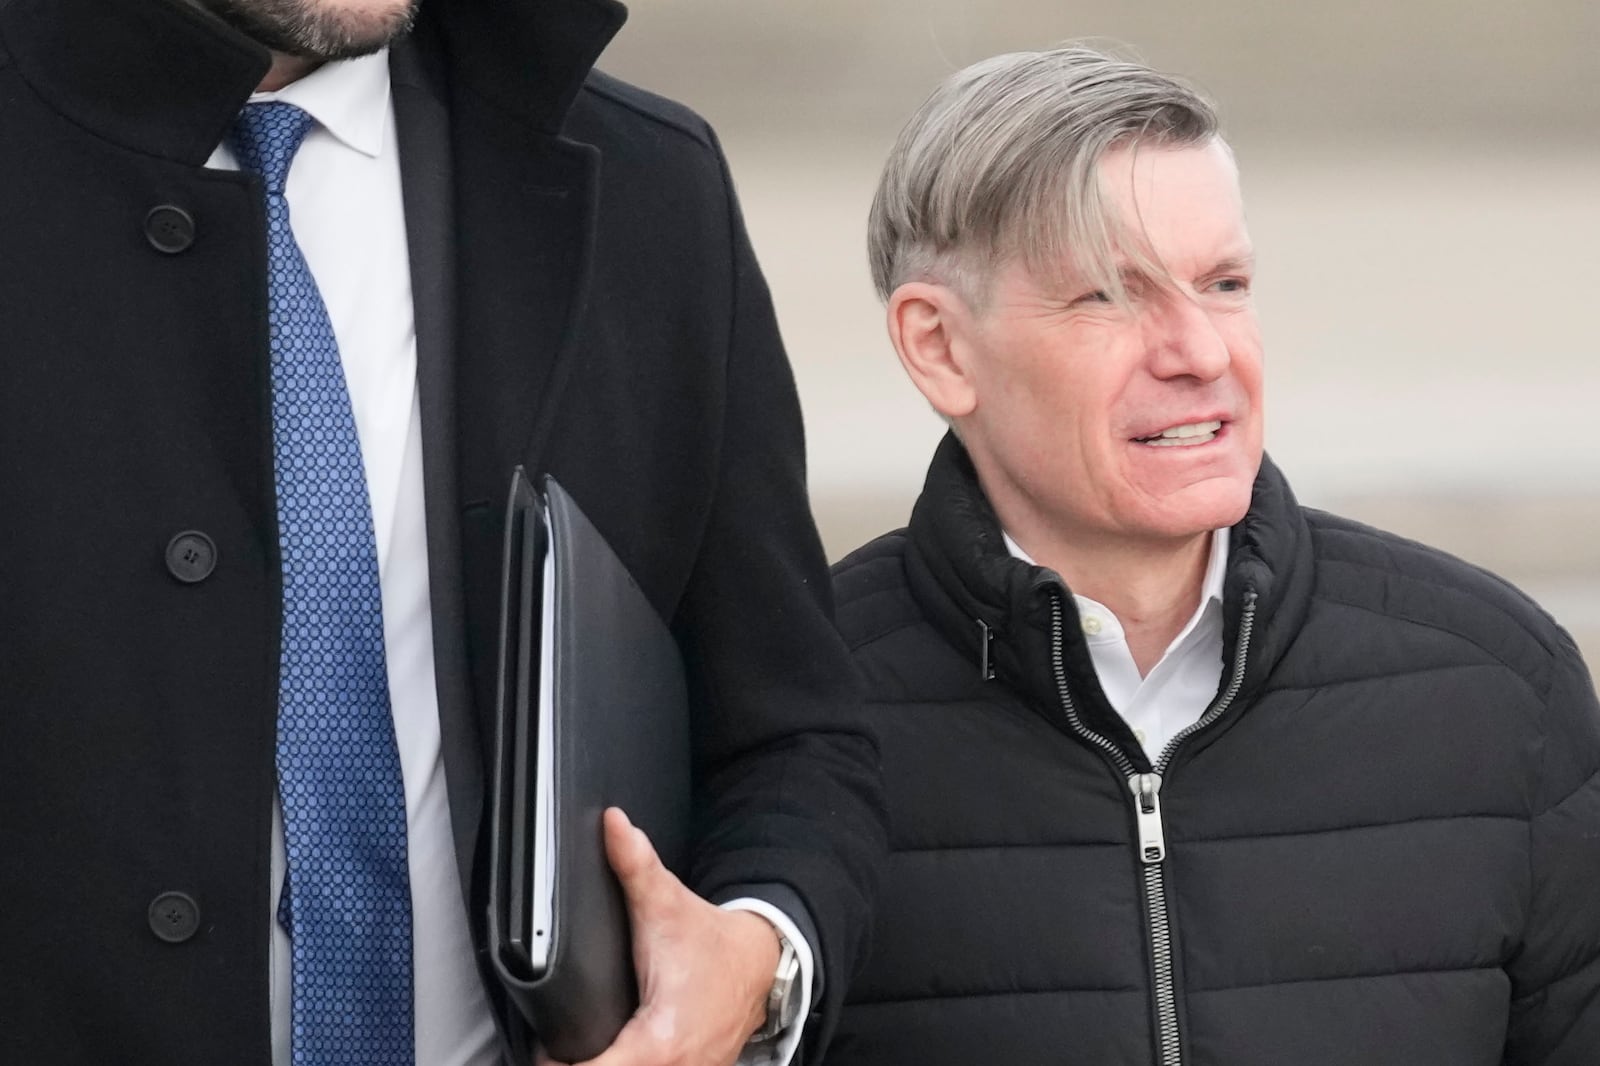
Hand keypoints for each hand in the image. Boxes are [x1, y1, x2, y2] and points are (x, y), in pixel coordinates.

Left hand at [543, 807, 780, 1065]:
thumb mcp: (668, 904)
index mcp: (660, 1040)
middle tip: (553, 1044)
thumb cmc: (709, 941)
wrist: (759, 961)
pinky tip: (606, 1052)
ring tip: (572, 1050)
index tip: (547, 1043)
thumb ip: (635, 865)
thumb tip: (613, 824)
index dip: (559, 1064)